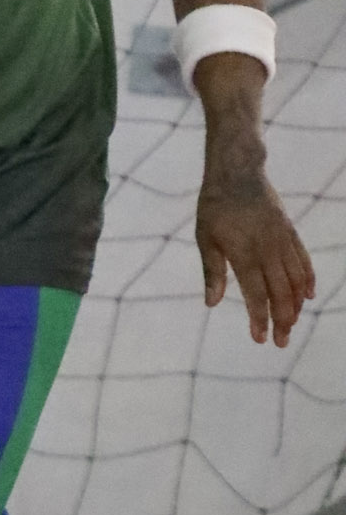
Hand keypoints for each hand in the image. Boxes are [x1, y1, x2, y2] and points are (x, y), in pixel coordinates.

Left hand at [196, 170, 314, 346]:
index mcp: (244, 253)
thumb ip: (212, 271)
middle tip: (280, 342)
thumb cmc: (215, 207)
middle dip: (282, 320)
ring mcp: (282, 241)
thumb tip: (211, 303)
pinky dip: (308, 281)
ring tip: (291, 324)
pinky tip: (308, 297)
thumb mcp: (205, 238)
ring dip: (296, 306)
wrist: (237, 172)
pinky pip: (304, 261)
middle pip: (281, 293)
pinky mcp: (290, 233)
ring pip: (296, 280)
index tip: (260, 339)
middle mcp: (268, 250)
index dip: (259, 318)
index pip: (256, 294)